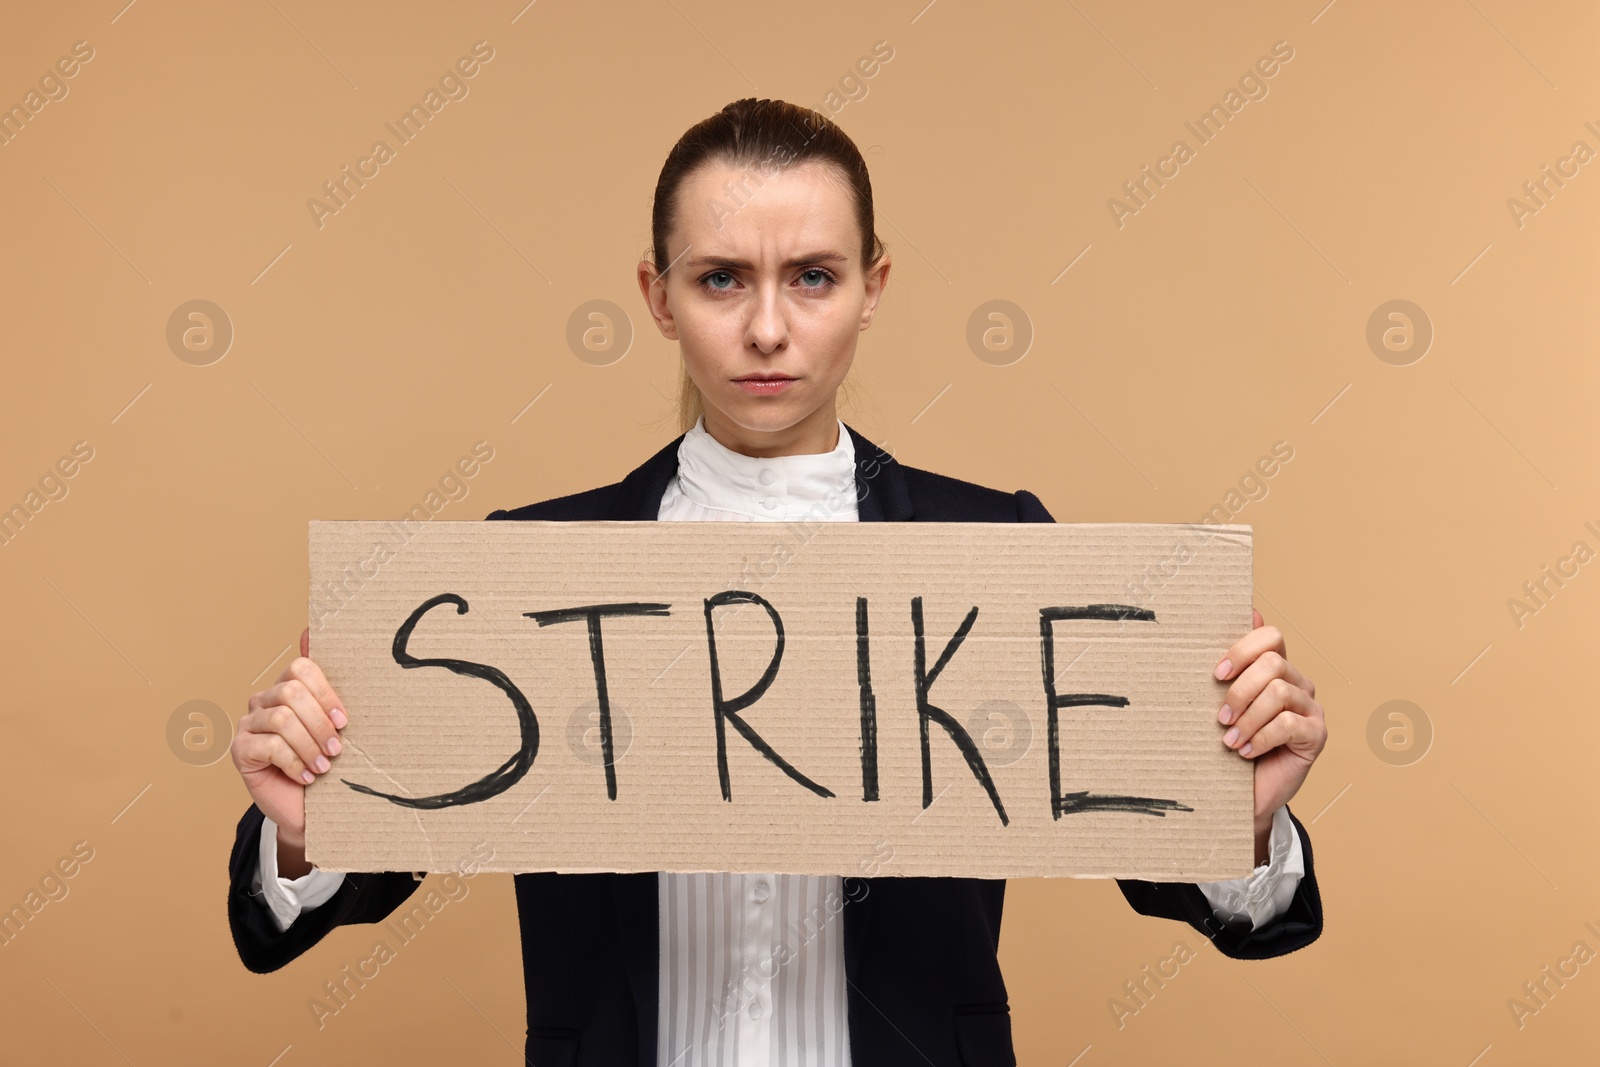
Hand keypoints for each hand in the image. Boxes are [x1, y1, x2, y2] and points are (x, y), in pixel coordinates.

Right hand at [230, 627, 347, 873]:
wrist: (308, 808)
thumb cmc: (325, 762)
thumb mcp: (336, 725)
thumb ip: (328, 684)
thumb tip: (310, 630)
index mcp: (288, 688)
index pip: (301, 669)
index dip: (326, 692)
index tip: (344, 720)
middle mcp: (263, 700)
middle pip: (291, 693)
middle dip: (320, 723)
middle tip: (336, 748)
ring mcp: (248, 724)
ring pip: (282, 719)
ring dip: (309, 746)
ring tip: (324, 765)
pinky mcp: (240, 750)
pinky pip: (270, 746)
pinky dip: (294, 762)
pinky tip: (306, 777)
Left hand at [1215, 609, 1326, 863]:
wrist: (1245, 793)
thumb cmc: (1232, 744)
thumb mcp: (1225, 704)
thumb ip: (1232, 667)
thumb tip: (1248, 613)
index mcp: (1276, 669)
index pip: (1271, 637)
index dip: (1243, 650)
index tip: (1217, 675)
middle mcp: (1298, 684)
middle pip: (1273, 663)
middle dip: (1240, 691)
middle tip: (1220, 718)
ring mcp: (1310, 708)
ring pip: (1279, 693)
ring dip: (1248, 718)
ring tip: (1230, 740)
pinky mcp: (1316, 734)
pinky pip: (1288, 724)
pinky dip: (1261, 738)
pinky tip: (1247, 753)